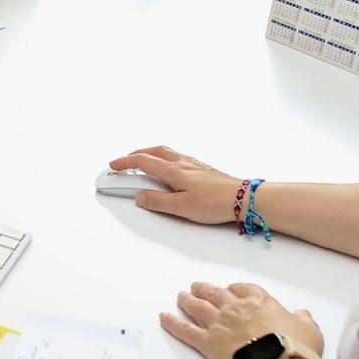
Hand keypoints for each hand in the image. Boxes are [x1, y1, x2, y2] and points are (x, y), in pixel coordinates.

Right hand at [108, 146, 240, 223]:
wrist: (244, 199)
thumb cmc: (216, 203)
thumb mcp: (181, 207)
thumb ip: (157, 202)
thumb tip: (140, 196)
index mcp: (174, 171)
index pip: (143, 161)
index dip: (125, 163)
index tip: (113, 166)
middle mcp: (183, 163)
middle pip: (154, 151)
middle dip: (136, 154)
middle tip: (124, 161)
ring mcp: (194, 165)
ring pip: (167, 152)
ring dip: (150, 153)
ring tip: (143, 161)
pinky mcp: (203, 169)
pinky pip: (178, 157)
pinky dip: (165, 157)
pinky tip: (169, 167)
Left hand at [160, 281, 325, 358]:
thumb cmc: (296, 347)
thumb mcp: (309, 329)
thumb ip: (304, 319)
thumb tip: (303, 314)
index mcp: (260, 302)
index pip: (244, 289)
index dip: (235, 289)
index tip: (231, 290)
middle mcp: (236, 308)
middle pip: (216, 294)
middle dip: (205, 289)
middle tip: (196, 286)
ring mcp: (219, 324)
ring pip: (198, 307)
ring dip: (188, 300)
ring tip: (181, 296)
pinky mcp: (207, 342)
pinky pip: (185, 330)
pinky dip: (172, 323)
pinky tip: (163, 317)